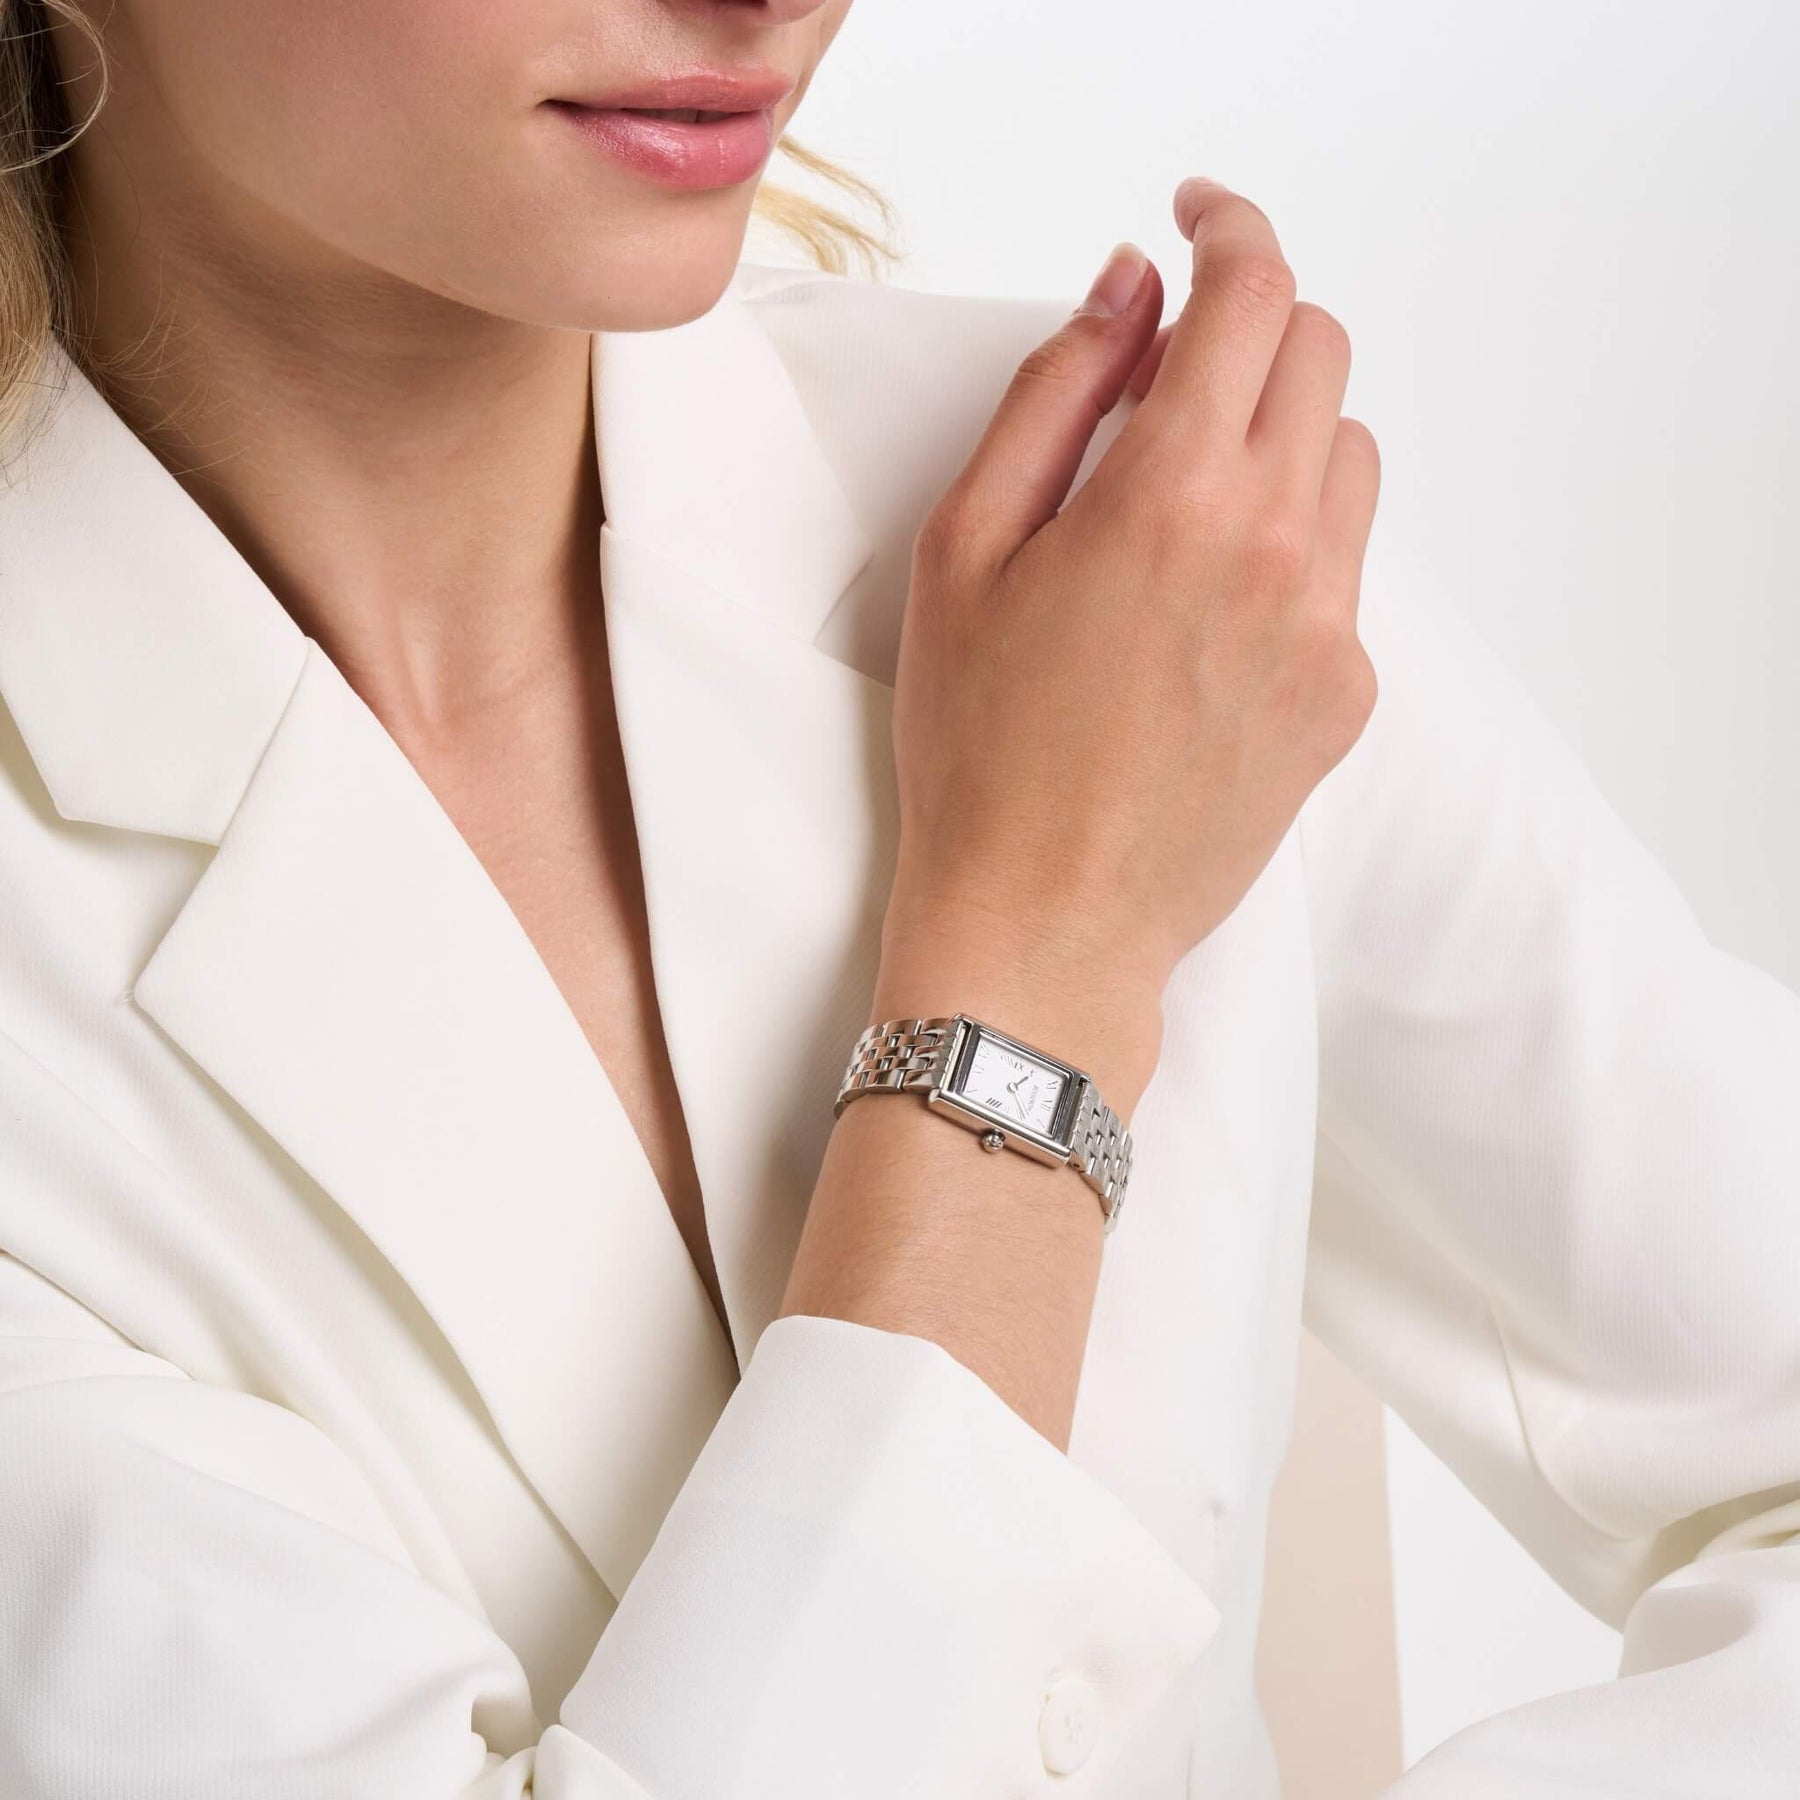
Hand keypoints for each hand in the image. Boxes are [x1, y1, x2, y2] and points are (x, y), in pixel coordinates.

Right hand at [877, 177, 1381, 1096]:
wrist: (1047, 925)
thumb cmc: (982, 753)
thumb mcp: (963, 552)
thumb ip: (1053, 395)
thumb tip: (1126, 290)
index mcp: (1173, 493)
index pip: (1252, 290)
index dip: (1228, 227)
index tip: (1195, 220)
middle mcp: (1277, 545)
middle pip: (1321, 353)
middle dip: (1253, 326)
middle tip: (1175, 369)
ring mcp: (1328, 626)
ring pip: (1349, 457)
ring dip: (1280, 435)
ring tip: (1186, 506)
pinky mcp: (1347, 695)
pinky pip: (1345, 568)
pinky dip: (1290, 544)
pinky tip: (1206, 614)